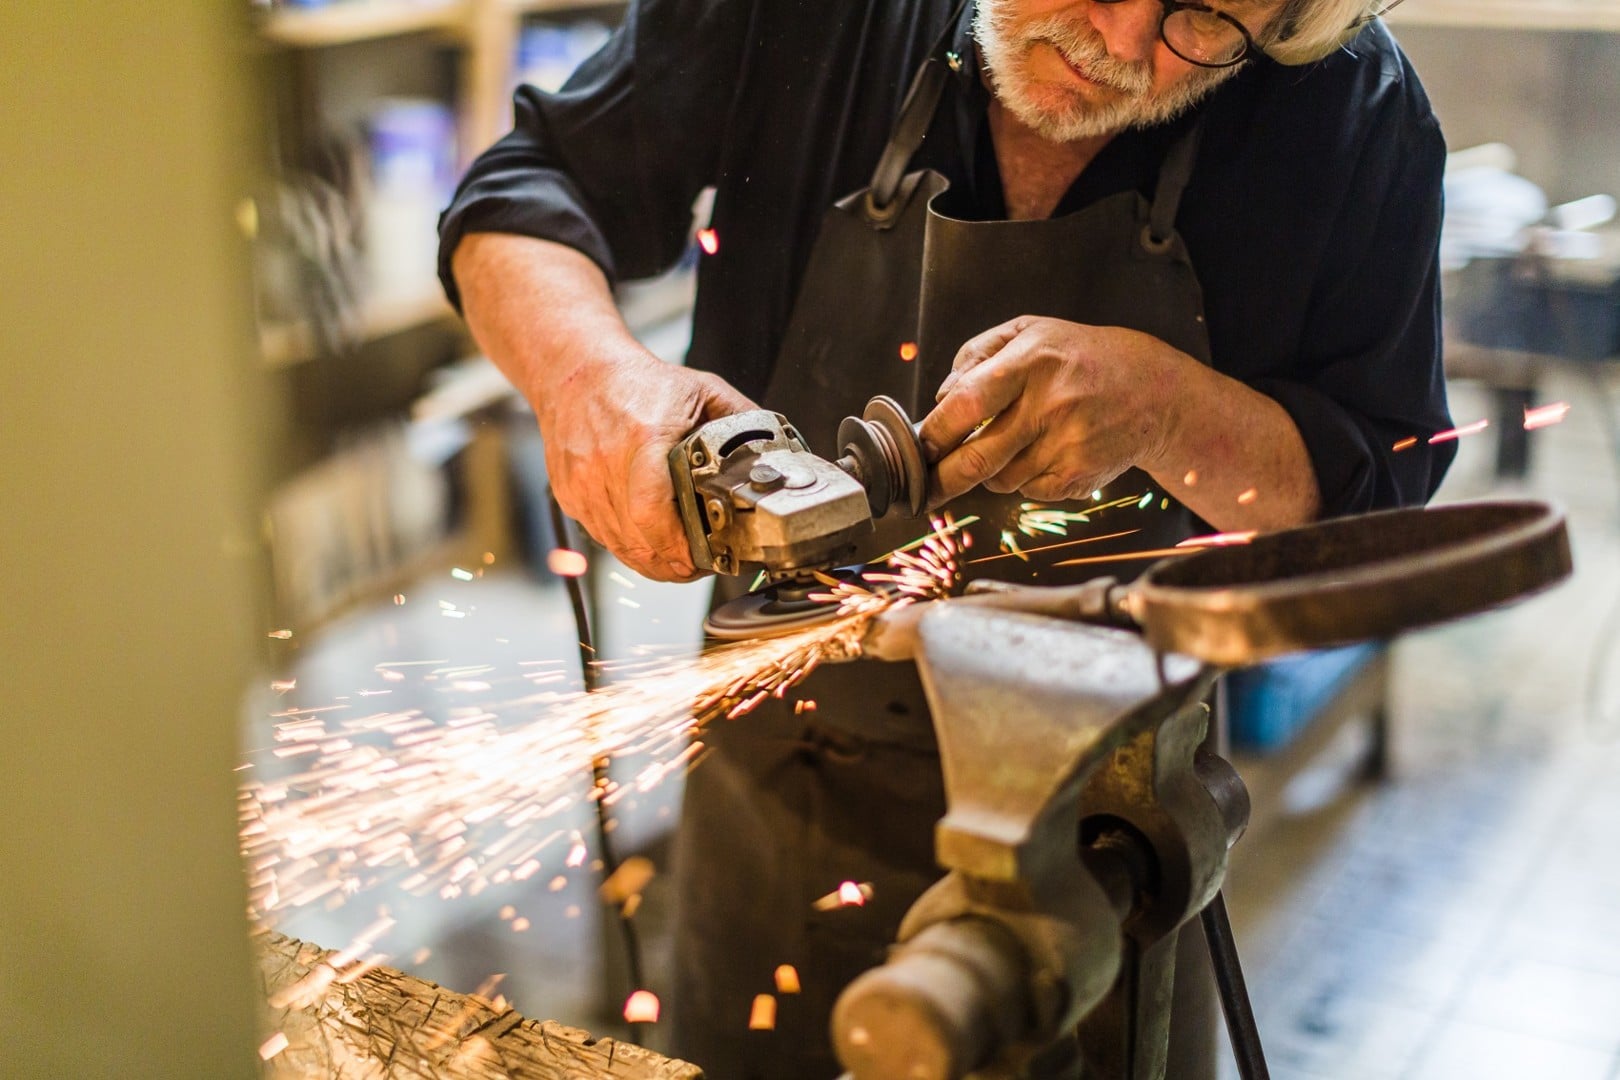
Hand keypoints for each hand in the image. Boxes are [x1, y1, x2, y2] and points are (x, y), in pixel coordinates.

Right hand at [536, 347, 757, 581]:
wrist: (577, 372)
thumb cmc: (637, 381)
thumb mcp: (701, 390)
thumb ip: (740, 420)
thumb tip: (773, 449)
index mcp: (643, 438)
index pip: (652, 511)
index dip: (677, 546)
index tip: (701, 558)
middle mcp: (606, 464)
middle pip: (638, 539)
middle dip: (673, 564)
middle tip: (699, 568)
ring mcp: (583, 483)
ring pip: (620, 546)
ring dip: (652, 562)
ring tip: (680, 563)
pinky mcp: (570, 495)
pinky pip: (602, 538)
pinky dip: (628, 548)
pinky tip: (650, 546)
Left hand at [919, 316, 1189, 506]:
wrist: (1155, 391)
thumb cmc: (1082, 357)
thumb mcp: (1032, 331)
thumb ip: (978, 355)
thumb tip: (941, 399)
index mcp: (1032, 361)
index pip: (967, 403)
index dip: (935, 432)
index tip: (919, 447)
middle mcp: (1050, 403)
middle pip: (978, 458)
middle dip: (943, 479)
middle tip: (926, 488)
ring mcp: (1068, 443)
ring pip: (1001, 480)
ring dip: (991, 473)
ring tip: (1014, 444)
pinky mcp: (1081, 474)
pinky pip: (1030, 492)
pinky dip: (1024, 481)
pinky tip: (1045, 454)